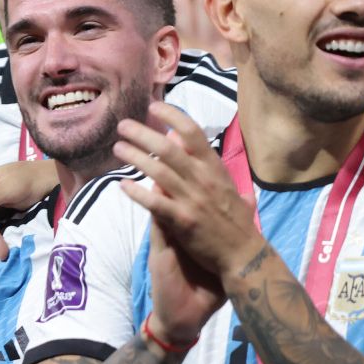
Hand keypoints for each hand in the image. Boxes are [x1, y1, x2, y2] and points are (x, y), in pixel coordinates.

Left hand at [114, 103, 262, 322]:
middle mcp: (204, 180)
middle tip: (123, 125)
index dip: (172, 117)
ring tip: (118, 148)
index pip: (193, 133)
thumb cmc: (237, 224)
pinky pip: (156, 203)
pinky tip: (122, 185)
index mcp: (215, 169)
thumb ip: (216, 170)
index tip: (153, 107)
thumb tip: (203, 149)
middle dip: (143, 133)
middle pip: (169, 148)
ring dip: (135, 157)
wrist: (245, 257)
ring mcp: (193, 200)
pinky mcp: (183, 221)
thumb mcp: (233, 190)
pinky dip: (138, 193)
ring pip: (158, 171)